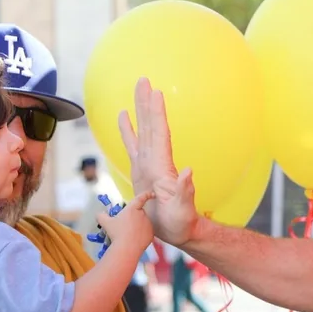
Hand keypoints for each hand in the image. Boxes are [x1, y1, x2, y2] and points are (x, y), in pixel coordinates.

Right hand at [97, 189, 154, 251]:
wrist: (127, 248)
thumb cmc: (116, 233)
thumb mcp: (105, 223)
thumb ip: (101, 216)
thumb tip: (99, 214)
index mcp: (132, 209)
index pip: (140, 198)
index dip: (146, 194)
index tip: (152, 193)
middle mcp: (142, 214)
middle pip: (139, 213)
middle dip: (133, 217)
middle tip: (125, 226)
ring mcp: (148, 224)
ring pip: (143, 223)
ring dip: (138, 226)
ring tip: (128, 235)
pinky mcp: (151, 234)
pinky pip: (147, 232)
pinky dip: (142, 235)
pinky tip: (134, 240)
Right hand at [119, 78, 199, 245]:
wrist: (179, 232)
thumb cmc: (181, 224)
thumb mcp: (183, 210)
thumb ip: (184, 191)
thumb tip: (188, 172)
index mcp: (162, 167)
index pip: (159, 134)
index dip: (157, 114)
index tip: (156, 93)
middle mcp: (156, 161)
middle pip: (151, 126)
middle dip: (147, 103)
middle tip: (144, 79)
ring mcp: (148, 165)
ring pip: (143, 131)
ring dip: (140, 110)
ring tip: (137, 90)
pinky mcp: (141, 172)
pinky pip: (132, 146)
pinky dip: (128, 131)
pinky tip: (124, 117)